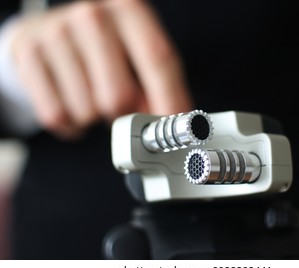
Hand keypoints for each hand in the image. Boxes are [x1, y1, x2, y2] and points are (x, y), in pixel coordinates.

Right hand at [10, 0, 192, 138]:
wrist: (48, 32)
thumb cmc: (102, 47)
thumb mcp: (135, 55)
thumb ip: (156, 85)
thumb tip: (165, 122)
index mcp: (129, 10)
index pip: (158, 60)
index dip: (169, 99)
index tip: (173, 127)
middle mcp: (93, 15)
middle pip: (119, 96)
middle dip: (122, 113)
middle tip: (117, 105)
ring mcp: (56, 33)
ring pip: (87, 111)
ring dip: (93, 117)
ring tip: (90, 95)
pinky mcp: (28, 53)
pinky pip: (56, 114)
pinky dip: (70, 123)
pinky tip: (71, 103)